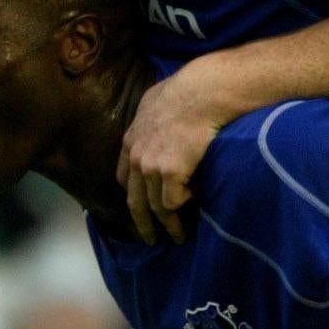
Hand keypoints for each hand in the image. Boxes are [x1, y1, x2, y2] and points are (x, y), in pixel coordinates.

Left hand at [116, 61, 226, 243]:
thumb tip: (161, 119)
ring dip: (168, 225)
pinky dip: (184, 207)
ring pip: (156, 206)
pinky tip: (194, 207)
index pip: (124, 177)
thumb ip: (152, 117)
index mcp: (131, 139)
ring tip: (179, 236)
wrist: (203, 91)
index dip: (133, 194)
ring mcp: (151, 166)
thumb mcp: (157, 100)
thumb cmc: (189, 89)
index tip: (140, 207)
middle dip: (142, 223)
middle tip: (151, 239)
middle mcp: (136, 156)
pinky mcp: (170, 173)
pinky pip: (174, 202)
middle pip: (135, 200)